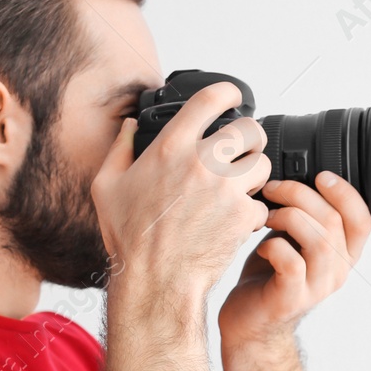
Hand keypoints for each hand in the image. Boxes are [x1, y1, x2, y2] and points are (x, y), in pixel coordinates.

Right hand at [90, 82, 271, 309]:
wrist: (155, 279)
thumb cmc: (131, 237)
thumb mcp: (107, 187)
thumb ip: (119, 150)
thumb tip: (127, 126)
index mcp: (171, 147)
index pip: (211, 99)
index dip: (229, 91)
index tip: (235, 96)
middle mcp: (202, 162)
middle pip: (250, 129)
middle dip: (250, 138)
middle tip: (244, 150)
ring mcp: (226, 188)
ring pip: (262, 164)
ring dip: (255, 174)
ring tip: (240, 187)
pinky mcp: (243, 215)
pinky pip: (262, 203)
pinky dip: (253, 211)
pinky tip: (236, 219)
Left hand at [219, 171, 370, 344]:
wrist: (250, 323)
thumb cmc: (269, 275)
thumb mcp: (295, 240)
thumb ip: (306, 216)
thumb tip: (297, 177)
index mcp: (344, 255)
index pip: (363, 220)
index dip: (345, 193)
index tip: (320, 176)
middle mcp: (337, 272)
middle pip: (334, 221)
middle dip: (300, 194)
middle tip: (273, 188)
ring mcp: (317, 287)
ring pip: (318, 240)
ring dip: (287, 216)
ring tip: (267, 215)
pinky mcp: (292, 298)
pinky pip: (291, 263)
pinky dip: (273, 246)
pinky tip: (261, 246)